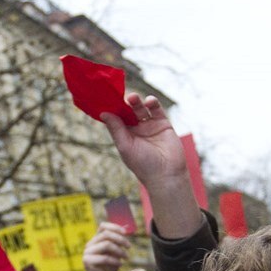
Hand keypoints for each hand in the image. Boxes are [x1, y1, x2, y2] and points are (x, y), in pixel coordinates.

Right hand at [81, 221, 130, 270]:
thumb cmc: (110, 267)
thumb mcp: (116, 253)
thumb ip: (118, 242)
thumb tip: (125, 230)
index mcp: (95, 240)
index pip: (103, 226)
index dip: (114, 227)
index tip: (125, 233)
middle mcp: (90, 244)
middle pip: (106, 234)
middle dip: (120, 239)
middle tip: (129, 246)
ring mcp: (87, 252)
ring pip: (106, 244)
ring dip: (119, 250)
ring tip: (127, 257)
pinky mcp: (87, 261)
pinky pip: (104, 258)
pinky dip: (115, 260)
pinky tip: (121, 264)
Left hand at [98, 93, 202, 238]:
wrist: (166, 174)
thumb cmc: (143, 164)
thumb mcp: (125, 146)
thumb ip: (116, 128)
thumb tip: (103, 113)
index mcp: (125, 136)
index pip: (117, 119)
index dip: (112, 109)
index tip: (106, 98)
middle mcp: (137, 130)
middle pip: (128, 111)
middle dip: (124, 104)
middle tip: (120, 96)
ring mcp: (150, 126)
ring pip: (141, 109)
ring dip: (137, 102)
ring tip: (133, 98)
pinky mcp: (163, 124)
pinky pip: (157, 110)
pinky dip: (153, 103)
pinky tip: (149, 101)